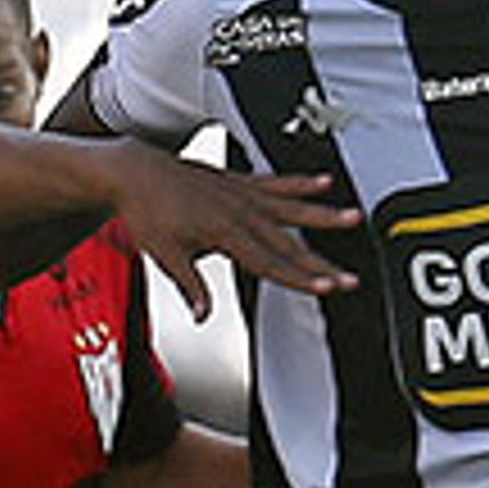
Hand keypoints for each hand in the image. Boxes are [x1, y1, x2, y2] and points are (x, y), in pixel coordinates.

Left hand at [93, 148, 358, 318]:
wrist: (136, 173)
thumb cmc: (147, 210)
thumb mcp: (165, 254)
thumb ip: (190, 285)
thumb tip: (202, 314)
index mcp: (225, 232)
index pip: (270, 263)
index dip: (300, 278)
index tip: (325, 287)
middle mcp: (239, 211)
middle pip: (288, 243)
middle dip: (321, 262)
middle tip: (349, 276)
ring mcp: (242, 194)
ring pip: (291, 207)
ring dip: (323, 215)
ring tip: (352, 217)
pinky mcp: (239, 182)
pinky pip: (276, 182)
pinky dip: (300, 183)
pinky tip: (323, 183)